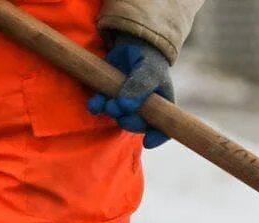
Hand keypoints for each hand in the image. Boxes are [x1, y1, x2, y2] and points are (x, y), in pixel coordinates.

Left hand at [88, 34, 172, 148]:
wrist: (131, 43)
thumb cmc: (147, 58)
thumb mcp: (148, 69)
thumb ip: (140, 86)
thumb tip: (125, 107)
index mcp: (162, 105)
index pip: (164, 128)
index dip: (157, 137)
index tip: (147, 142)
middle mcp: (145, 109)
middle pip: (138, 125)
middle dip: (127, 120)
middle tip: (118, 108)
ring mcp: (127, 104)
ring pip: (119, 118)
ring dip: (111, 113)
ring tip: (107, 103)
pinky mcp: (111, 97)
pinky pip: (103, 109)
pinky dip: (97, 107)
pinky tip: (94, 105)